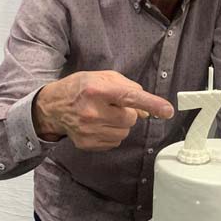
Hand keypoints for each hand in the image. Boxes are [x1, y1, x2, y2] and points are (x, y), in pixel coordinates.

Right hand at [33, 70, 173, 149]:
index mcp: (97, 89)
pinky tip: (98, 125)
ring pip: (124, 132)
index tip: (167, 110)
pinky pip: (114, 142)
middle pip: (130, 118)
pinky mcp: (87, 144)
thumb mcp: (102, 77)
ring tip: (103, 115)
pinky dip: (111, 134)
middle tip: (111, 106)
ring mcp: (89, 130)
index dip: (151, 104)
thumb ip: (128, 88)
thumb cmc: (80, 88)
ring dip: (120, 124)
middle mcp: (92, 111)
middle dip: (127, 112)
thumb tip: (147, 110)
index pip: (130, 97)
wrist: (52, 106)